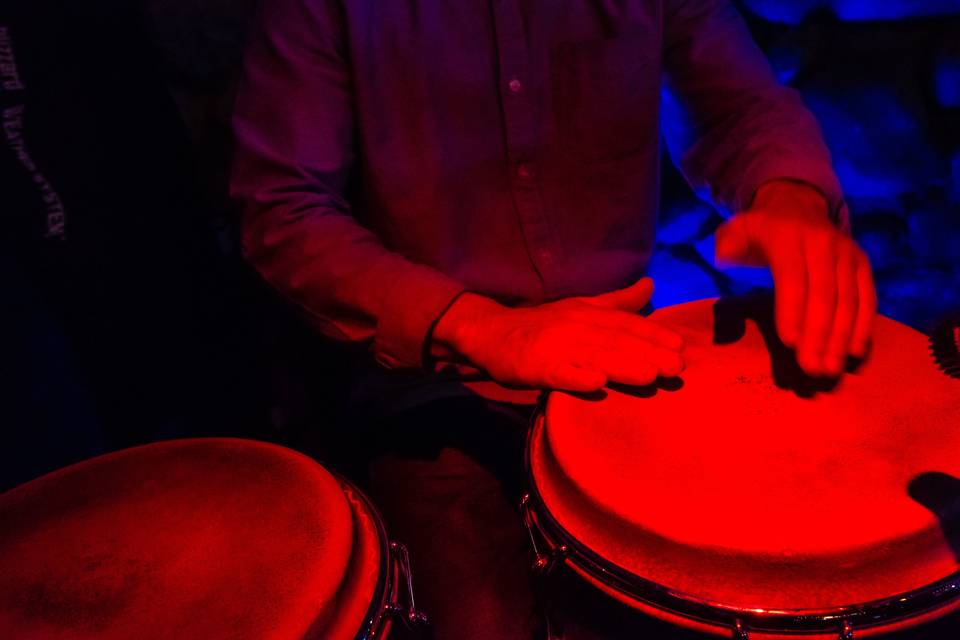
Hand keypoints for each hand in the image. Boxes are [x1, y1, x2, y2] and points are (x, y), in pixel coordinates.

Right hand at [432, 278, 684, 391]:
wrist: (491, 332)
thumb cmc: (543, 324)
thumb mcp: (581, 307)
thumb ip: (618, 302)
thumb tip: (650, 286)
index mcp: (588, 314)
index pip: (625, 325)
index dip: (653, 335)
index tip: (681, 347)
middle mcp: (575, 328)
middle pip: (615, 342)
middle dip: (647, 354)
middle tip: (677, 367)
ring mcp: (555, 348)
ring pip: (592, 357)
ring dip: (621, 366)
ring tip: (649, 376)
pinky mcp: (534, 366)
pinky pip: (557, 373)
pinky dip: (575, 378)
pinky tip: (595, 385)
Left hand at [715, 181, 876, 376]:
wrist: (797, 206)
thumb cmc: (760, 231)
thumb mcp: (737, 229)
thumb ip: (728, 244)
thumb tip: (725, 259)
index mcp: (788, 236)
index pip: (792, 279)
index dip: (792, 311)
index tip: (789, 344)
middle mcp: (823, 244)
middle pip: (824, 295)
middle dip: (818, 335)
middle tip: (811, 369)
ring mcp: (847, 253)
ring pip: (848, 301)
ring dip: (840, 338)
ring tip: (830, 369)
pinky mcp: (862, 263)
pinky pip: (867, 298)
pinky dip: (862, 326)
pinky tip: (854, 352)